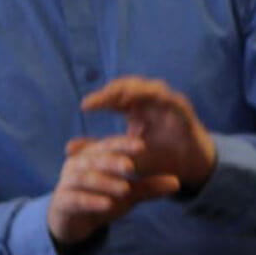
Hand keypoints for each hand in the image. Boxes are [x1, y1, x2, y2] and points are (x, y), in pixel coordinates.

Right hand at [47, 135, 179, 245]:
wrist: (72, 224)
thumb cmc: (103, 200)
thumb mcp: (129, 194)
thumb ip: (149, 186)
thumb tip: (177, 183)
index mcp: (94, 156)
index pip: (110, 145)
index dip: (125, 144)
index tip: (144, 145)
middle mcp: (78, 165)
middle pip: (97, 159)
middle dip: (115, 161)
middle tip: (132, 166)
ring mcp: (67, 183)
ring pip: (86, 179)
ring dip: (106, 182)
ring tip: (125, 188)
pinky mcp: (62, 202)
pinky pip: (76, 199)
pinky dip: (92, 201)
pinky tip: (107, 204)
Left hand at [81, 76, 216, 190]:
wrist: (188, 168)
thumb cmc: (157, 158)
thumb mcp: (123, 156)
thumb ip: (99, 150)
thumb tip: (67, 148)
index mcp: (136, 109)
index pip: (116, 97)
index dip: (101, 98)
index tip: (84, 107)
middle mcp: (152, 102)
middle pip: (132, 86)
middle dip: (114, 90)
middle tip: (98, 100)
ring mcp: (169, 104)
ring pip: (151, 87)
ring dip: (135, 90)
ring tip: (118, 96)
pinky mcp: (184, 111)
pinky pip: (171, 99)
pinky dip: (159, 98)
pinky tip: (147, 100)